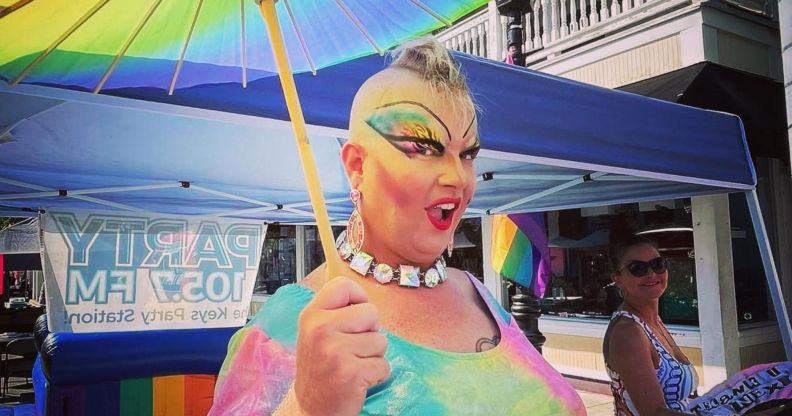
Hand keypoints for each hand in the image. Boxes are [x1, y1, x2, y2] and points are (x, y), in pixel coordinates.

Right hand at [294, 276, 389, 414]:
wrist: (313, 409)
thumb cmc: (320, 367)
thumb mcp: (316, 333)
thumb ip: (335, 312)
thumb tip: (364, 298)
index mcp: (311, 315)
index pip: (343, 285)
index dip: (358, 298)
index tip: (356, 316)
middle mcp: (320, 329)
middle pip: (371, 312)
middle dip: (370, 331)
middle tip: (353, 348)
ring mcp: (335, 351)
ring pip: (381, 340)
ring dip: (373, 355)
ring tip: (353, 364)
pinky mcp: (351, 372)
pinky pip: (383, 364)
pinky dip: (376, 374)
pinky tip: (358, 379)